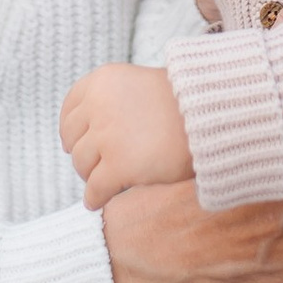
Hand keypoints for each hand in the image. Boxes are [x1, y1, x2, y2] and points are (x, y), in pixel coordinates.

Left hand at [62, 62, 193, 210]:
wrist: (213, 116)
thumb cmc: (186, 103)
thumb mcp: (141, 85)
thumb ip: (114, 100)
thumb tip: (89, 130)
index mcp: (102, 80)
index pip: (70, 109)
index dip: (71, 130)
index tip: (73, 141)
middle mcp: (98, 105)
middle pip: (74, 140)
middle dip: (82, 155)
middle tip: (92, 166)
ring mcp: (107, 136)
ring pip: (82, 165)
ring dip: (90, 176)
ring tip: (101, 183)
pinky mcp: (119, 166)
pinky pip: (95, 189)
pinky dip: (93, 198)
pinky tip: (97, 202)